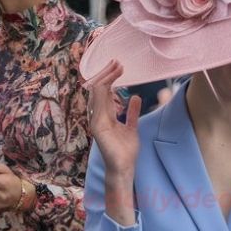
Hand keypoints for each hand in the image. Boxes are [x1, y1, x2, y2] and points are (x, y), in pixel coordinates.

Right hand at [83, 60, 140, 224]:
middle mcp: (98, 116)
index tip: (120, 67)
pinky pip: (98, 106)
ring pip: (97, 94)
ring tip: (117, 68)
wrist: (124, 168)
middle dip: (107, 74)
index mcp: (105, 115)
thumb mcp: (132, 126)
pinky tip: (108, 82)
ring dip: (106, 79)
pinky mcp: (98, 127)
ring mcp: (96, 121)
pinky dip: (101, 92)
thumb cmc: (126, 151)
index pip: (104, 92)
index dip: (110, 78)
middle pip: (98, 90)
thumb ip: (131, 113)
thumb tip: (135, 97)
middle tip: (118, 62)